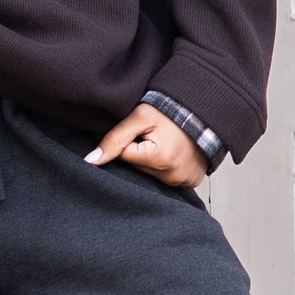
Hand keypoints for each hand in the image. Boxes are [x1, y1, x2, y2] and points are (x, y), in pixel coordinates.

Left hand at [86, 102, 207, 189]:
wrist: (203, 112)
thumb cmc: (171, 111)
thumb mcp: (140, 117)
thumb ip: (114, 139)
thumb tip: (90, 161)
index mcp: (159, 159)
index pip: (124, 156)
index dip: (129, 142)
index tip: (143, 132)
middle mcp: (172, 176)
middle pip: (137, 169)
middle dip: (140, 153)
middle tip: (155, 137)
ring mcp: (183, 181)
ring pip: (150, 175)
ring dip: (152, 161)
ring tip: (165, 143)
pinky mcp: (190, 183)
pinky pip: (167, 178)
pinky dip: (166, 168)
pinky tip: (172, 153)